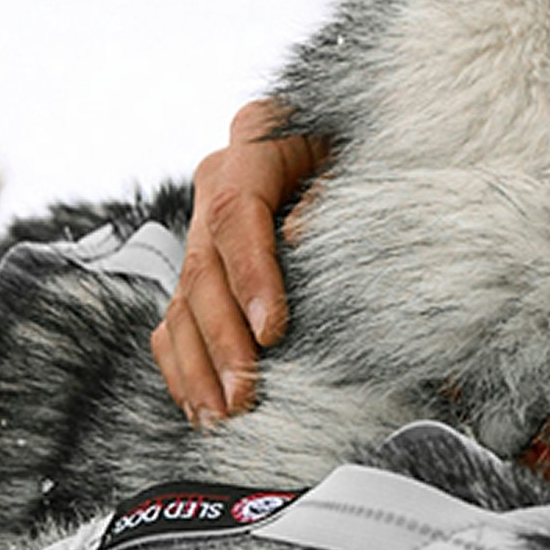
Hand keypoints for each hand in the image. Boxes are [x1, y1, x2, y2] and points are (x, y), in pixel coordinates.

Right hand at [152, 98, 332, 423]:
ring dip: (198, 364)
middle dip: (222, 339)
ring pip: (183, 298)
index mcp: (255, 140)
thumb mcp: (363, 149)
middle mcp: (219, 181)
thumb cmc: (371, 139)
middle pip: (204, 266)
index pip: (238, 213)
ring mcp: (206, 223)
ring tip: (220, 416)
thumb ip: (336, 184)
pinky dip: (186, 364)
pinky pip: (179, 316)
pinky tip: (200, 405)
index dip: (250, 276)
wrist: (355, 133)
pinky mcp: (206, 260)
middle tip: (244, 395)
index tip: (271, 332)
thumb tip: (299, 235)